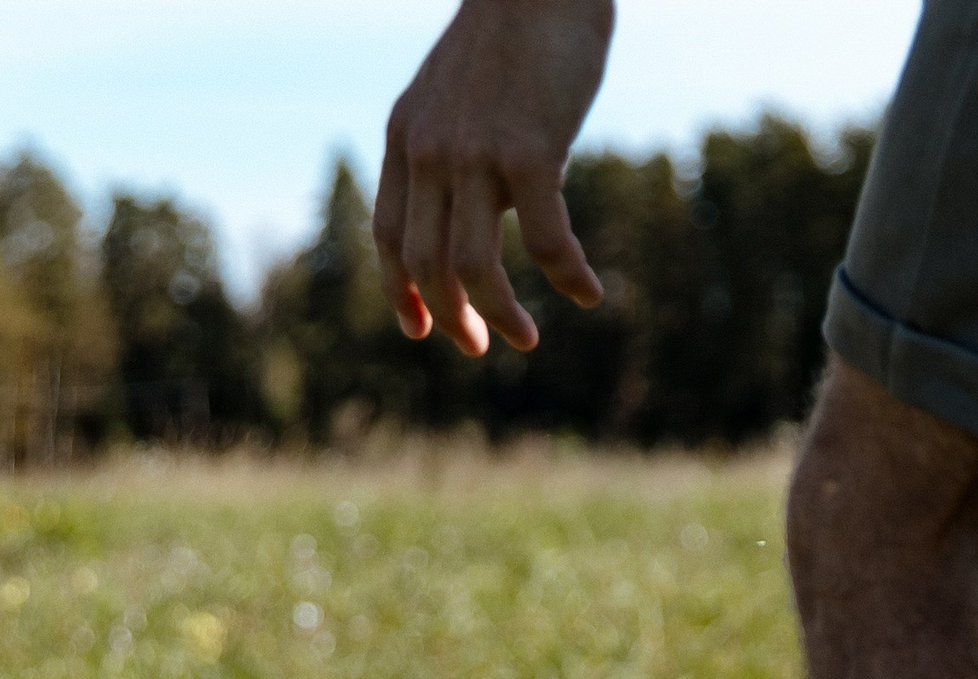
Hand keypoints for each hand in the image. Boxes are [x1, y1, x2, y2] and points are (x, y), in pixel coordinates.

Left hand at [375, 0, 612, 355]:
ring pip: (474, 268)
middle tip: (481, 346)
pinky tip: (590, 293)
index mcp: (407, 138)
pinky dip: (568, 278)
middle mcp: (430, 152)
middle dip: (452, 319)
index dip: (401, 293)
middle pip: (426, 264)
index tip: (422, 329)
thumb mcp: (459, 91)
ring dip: (500, 317)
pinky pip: (545, 242)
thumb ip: (455, 144)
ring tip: (527, 339)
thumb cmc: (514, 32)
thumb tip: (485, 201)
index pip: (388, 237)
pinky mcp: (531, 152)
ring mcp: (476, 154)